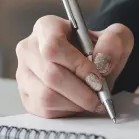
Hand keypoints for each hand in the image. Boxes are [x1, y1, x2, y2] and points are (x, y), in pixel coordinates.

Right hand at [15, 16, 133, 118]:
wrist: (92, 65)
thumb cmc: (99, 49)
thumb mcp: (115, 37)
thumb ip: (113, 42)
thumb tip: (102, 61)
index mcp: (47, 27)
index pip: (53, 46)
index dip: (77, 65)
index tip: (97, 77)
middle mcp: (29, 49)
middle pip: (50, 74)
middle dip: (80, 90)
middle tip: (100, 95)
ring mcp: (23, 74)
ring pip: (46, 95)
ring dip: (75, 103)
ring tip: (91, 100)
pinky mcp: (26, 96)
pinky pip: (44, 110)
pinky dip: (67, 111)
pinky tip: (78, 104)